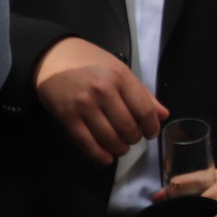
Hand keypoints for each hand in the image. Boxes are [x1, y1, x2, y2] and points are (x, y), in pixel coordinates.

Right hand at [35, 37, 167, 165]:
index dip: (151, 126)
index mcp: (120, 77)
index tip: (151, 133)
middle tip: (133, 139)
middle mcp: (103, 91)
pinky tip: (106, 158)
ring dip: (119, 148)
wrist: (53, 58)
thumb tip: (163, 114)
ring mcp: (84, 105)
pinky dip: (98, 155)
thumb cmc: (90, 62)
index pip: (143, 110)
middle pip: (127, 127)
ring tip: (121, 148)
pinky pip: (86, 143)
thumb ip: (142, 93)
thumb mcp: (120, 70)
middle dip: (134, 138)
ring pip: (109, 137)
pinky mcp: (67, 117)